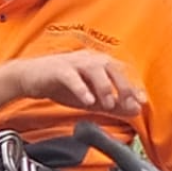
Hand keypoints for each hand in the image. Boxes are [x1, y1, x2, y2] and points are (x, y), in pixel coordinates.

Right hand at [12, 51, 145, 115]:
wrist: (29, 79)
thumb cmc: (61, 85)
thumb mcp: (90, 98)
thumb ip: (112, 104)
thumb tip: (135, 111)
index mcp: (99, 63)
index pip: (122, 72)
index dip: (134, 86)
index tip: (142, 101)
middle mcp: (89, 59)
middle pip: (112, 68)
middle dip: (123, 86)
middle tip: (128, 103)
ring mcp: (74, 63)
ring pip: (95, 69)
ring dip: (104, 87)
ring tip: (107, 104)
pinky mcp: (59, 69)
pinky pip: (72, 77)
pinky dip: (81, 89)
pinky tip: (87, 101)